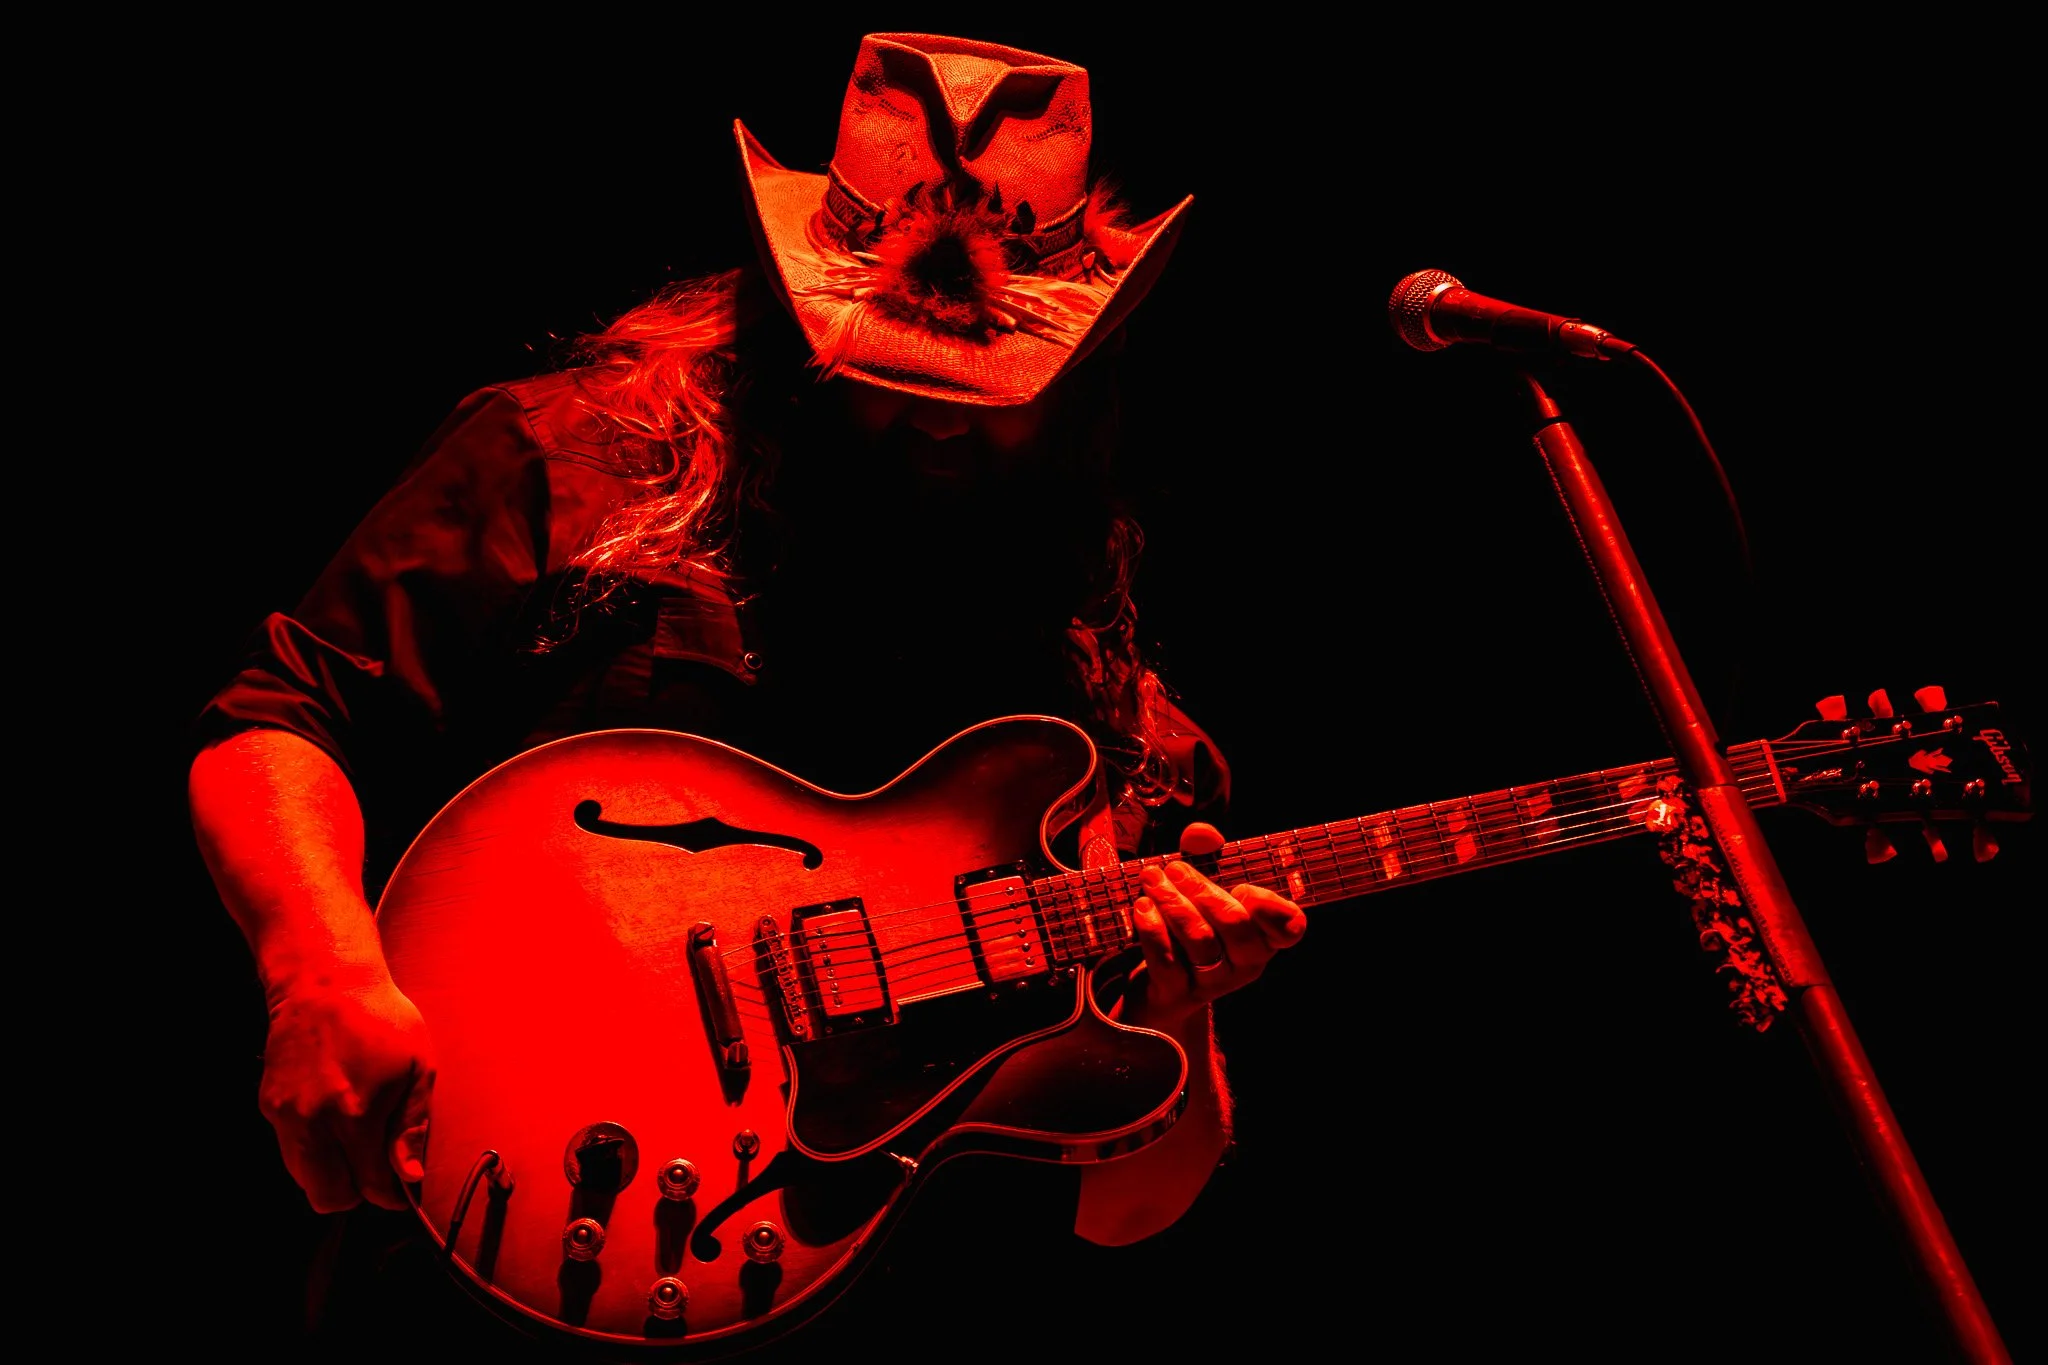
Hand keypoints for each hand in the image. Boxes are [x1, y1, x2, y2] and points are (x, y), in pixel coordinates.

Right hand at [257, 964, 434, 1213]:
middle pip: (329, 1196)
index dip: (392, 1193)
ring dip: (332, 1173)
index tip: (402, 1186)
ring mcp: (287, 1115)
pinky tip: (333, 1119)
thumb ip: (412, 1127)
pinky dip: (313, 1150)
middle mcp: (314, 1122)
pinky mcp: (269, 1105)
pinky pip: (290, 1151)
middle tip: (376, 1166)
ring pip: (304, 1179)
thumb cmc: (381, 1021)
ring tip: (355, 1140)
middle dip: (357, 1191)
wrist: (325, 984)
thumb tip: (408, 1178)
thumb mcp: (418, 1067)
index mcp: (356, 1115)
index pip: (371, 1185)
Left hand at [1127, 822, 1305, 1028]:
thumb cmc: (1193, 923)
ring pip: (1200, 940)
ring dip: (1173, 903)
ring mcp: (1214, 982)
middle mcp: (1246, 964)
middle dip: (1203, 890)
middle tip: (1175, 868)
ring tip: (1152, 879)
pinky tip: (1142, 906)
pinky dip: (1153, 930)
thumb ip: (1206, 851)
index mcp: (1264, 937)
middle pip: (1235, 925)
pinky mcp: (1178, 994)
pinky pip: (1168, 962)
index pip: (1290, 927)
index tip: (1243, 887)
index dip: (1271, 906)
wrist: (1161, 984)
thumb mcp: (1203, 886)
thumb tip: (1201, 834)